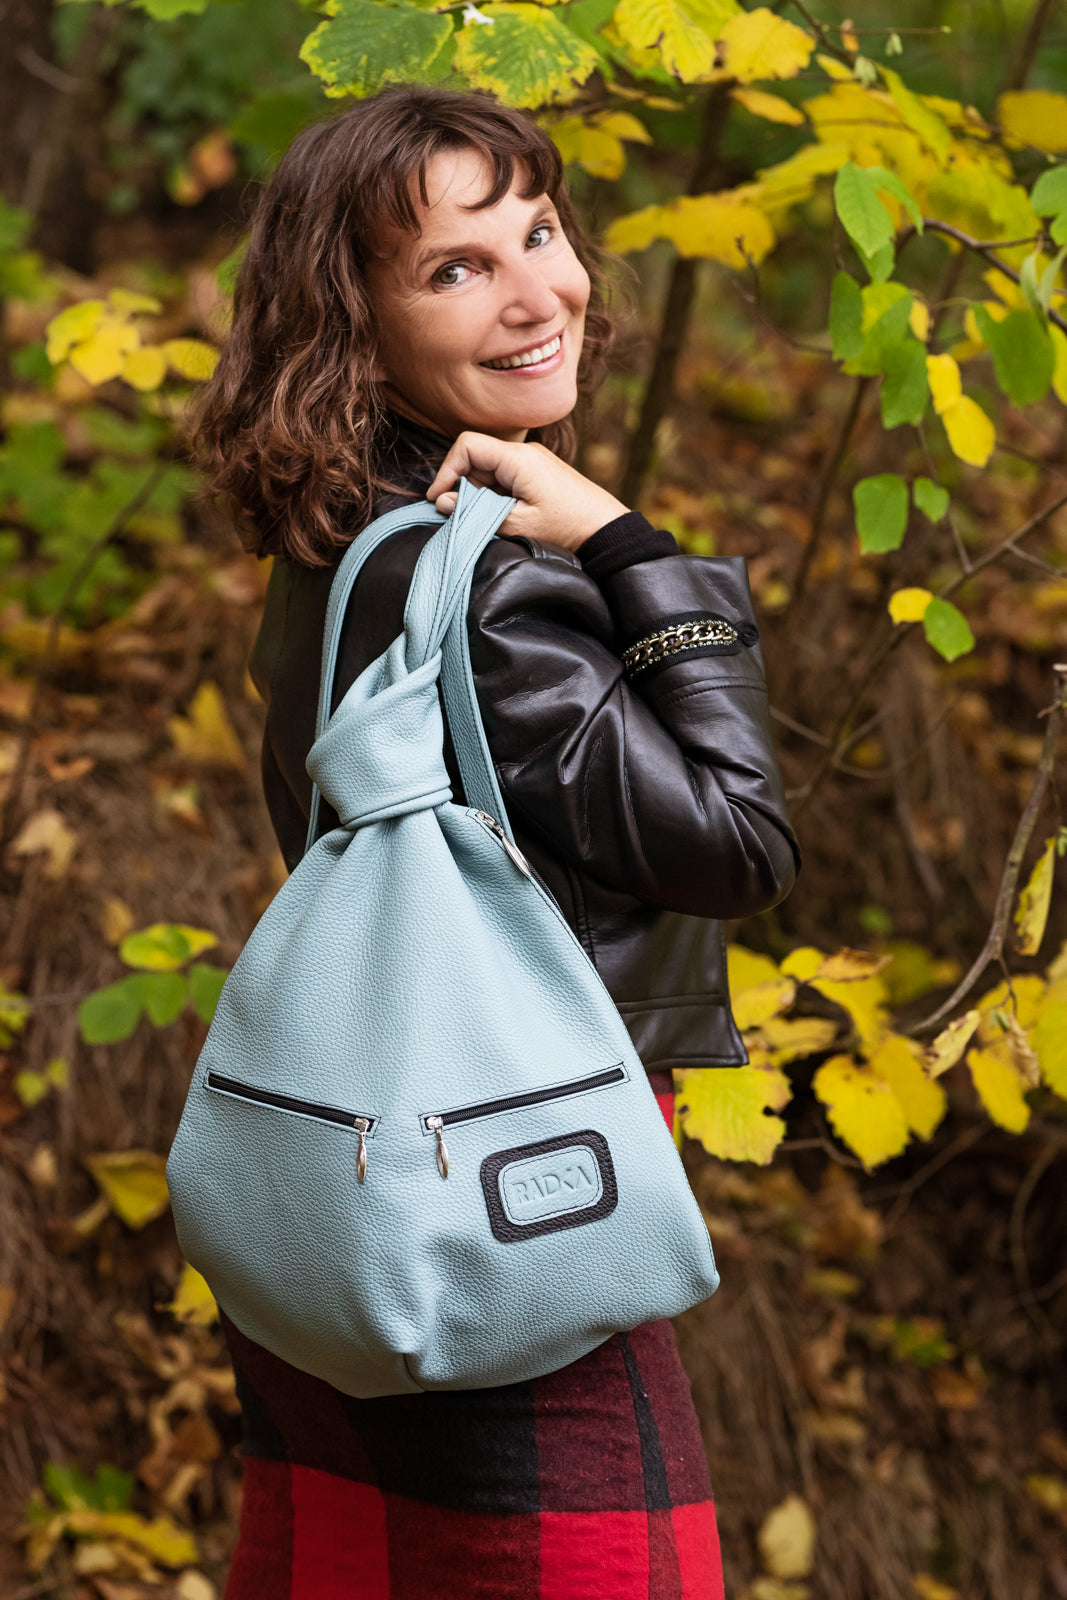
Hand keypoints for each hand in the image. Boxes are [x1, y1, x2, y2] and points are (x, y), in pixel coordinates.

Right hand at [425, 432, 628, 551]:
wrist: (607, 530)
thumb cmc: (567, 528)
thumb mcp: (519, 526)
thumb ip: (477, 512)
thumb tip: (444, 503)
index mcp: (518, 458)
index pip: (467, 445)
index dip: (447, 471)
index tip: (439, 500)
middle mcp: (524, 452)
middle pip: (476, 458)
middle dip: (462, 487)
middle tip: (460, 518)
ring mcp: (532, 461)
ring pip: (489, 470)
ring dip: (479, 494)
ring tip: (487, 522)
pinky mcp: (538, 473)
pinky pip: (505, 477)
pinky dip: (495, 496)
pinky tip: (502, 517)